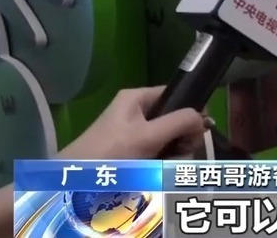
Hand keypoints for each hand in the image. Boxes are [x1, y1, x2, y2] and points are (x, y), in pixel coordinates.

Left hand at [58, 87, 208, 159]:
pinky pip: (158, 153)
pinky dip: (161, 163)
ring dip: (173, 153)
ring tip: (164, 165)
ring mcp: (134, 133)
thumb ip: (179, 122)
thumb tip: (202, 118)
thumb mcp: (147, 136)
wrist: (74, 182)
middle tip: (179, 152)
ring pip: (169, 139)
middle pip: (175, 119)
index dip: (191, 110)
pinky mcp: (131, 152)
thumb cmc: (110, 153)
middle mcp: (137, 112)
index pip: (176, 94)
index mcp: (138, 98)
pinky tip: (156, 172)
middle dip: (182, 138)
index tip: (198, 131)